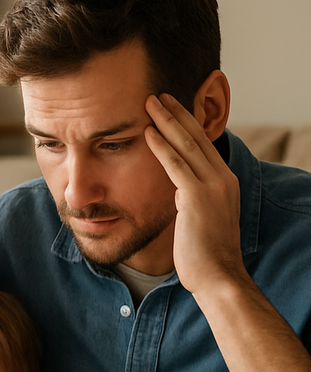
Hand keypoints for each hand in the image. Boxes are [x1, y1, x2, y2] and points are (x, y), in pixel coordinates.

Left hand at [144, 93, 245, 297]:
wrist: (217, 277)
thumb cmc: (204, 257)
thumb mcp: (200, 221)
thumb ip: (191, 202)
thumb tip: (178, 195)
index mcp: (224, 182)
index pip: (203, 145)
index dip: (186, 125)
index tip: (170, 108)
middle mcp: (221, 178)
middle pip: (196, 137)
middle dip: (176, 113)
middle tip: (157, 94)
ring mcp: (211, 186)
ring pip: (186, 145)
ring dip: (166, 121)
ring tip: (149, 102)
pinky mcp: (196, 197)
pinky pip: (175, 165)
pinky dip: (161, 146)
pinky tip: (148, 131)